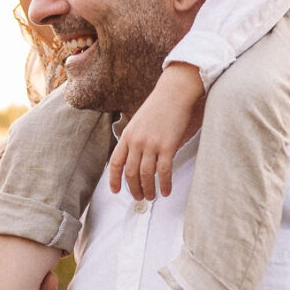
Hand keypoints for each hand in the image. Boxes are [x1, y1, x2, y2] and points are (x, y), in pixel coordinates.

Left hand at [108, 64, 204, 197]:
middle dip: (134, 188)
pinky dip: (164, 184)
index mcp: (127, 135)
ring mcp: (151, 144)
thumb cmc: (159, 106)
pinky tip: (166, 191)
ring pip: (146, 175)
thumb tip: (136, 158)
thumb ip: (135, 139)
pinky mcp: (167, 146)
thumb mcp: (139, 121)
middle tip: (139, 198)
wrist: (174, 92)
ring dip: (148, 189)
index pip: (116, 162)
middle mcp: (136, 141)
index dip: (114, 179)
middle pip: (130, 172)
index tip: (115, 191)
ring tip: (151, 197)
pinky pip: (164, 171)